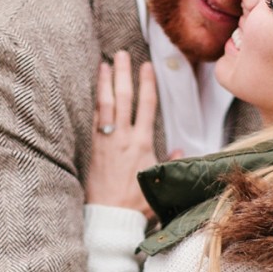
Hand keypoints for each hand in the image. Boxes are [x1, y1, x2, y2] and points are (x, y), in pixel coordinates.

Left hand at [85, 50, 159, 213]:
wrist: (110, 217)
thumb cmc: (136, 203)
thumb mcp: (159, 181)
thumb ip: (170, 163)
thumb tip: (179, 151)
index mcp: (142, 143)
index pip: (146, 106)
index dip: (146, 84)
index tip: (146, 66)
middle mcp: (123, 138)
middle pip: (124, 98)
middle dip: (123, 74)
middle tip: (121, 54)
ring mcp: (106, 142)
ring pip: (106, 106)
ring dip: (105, 83)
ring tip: (104, 65)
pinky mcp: (94, 149)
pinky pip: (96, 120)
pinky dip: (97, 104)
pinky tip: (96, 93)